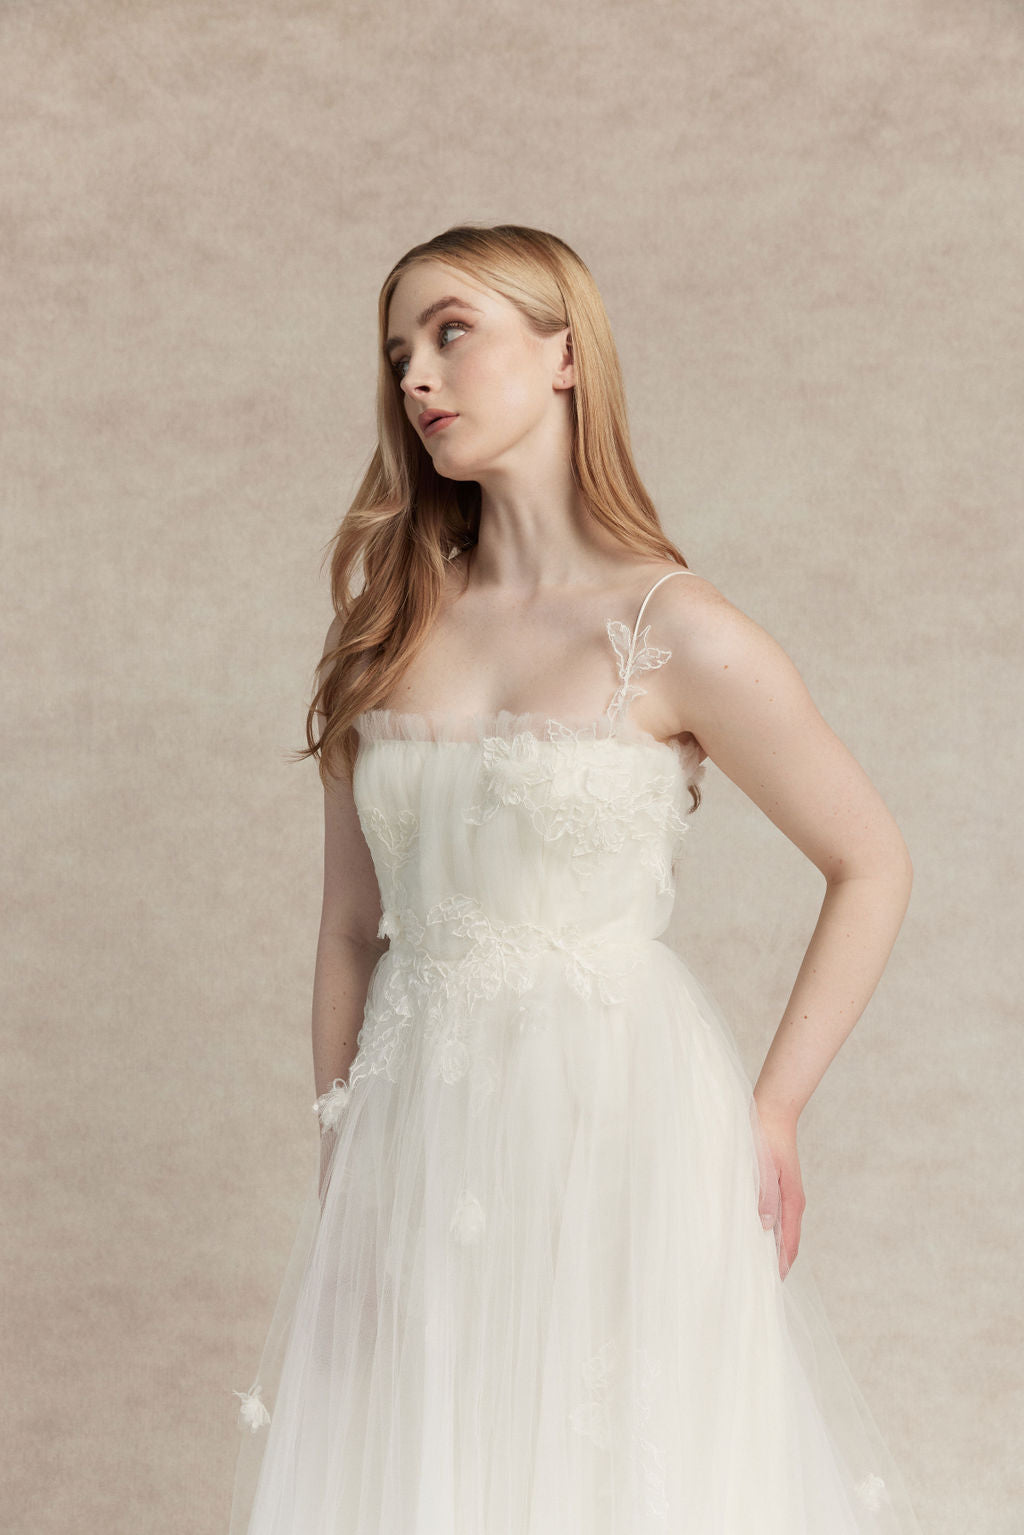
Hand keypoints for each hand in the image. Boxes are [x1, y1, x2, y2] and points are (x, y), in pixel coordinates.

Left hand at [751, 1098, 805, 1279]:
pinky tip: (753, 1233)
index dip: (782, 1265)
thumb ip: (765, 1196)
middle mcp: (791, 1201)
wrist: (771, 1112)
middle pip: (787, 1240)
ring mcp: (785, 1194)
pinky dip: (766, 1230)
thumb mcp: (763, 1168)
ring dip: (770, 1247)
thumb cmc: (765, 1138)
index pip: (789, 1243)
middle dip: (777, 1262)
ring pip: (780, 1229)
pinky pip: (773, 1216)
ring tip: (754, 1264)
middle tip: (760, 1282)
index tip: (773, 1285)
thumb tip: (766, 1228)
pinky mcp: (776, 1185)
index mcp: (792, 1201)